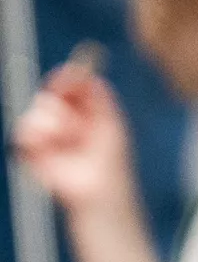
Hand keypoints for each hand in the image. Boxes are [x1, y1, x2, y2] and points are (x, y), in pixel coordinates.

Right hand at [13, 56, 136, 222]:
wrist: (99, 187)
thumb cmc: (109, 158)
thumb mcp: (110, 122)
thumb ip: (100, 97)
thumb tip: (90, 74)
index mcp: (76, 109)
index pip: (63, 87)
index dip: (64, 79)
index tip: (69, 74)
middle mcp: (57, 119)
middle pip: (47, 97)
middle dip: (62, 107)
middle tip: (76, 124)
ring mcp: (42, 134)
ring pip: (36, 113)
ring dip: (55, 124)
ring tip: (70, 140)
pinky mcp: (29, 149)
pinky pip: (24, 133)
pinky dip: (38, 138)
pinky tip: (52, 146)